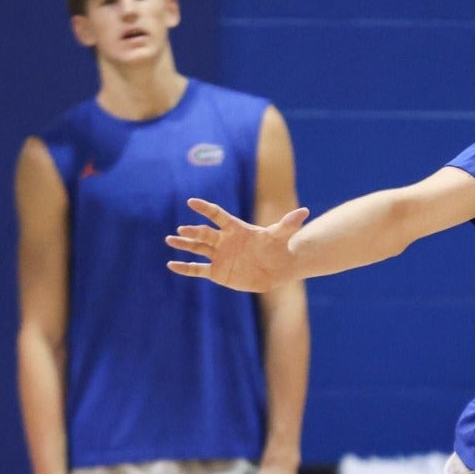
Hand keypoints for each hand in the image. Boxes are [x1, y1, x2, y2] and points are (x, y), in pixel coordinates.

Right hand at [166, 198, 307, 292]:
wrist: (276, 268)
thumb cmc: (277, 249)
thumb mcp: (281, 236)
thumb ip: (288, 224)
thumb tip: (304, 211)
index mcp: (235, 228)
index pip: (218, 215)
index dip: (206, 209)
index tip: (192, 202)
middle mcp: (223, 240)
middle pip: (205, 233)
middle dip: (193, 232)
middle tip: (182, 230)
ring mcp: (218, 255)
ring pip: (197, 248)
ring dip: (184, 244)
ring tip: (170, 240)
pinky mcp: (217, 271)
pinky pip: (198, 269)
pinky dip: (185, 267)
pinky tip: (171, 264)